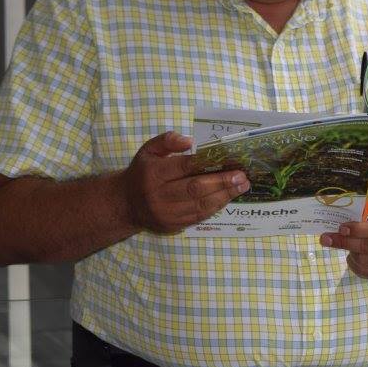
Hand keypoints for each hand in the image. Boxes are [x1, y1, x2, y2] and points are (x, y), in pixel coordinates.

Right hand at [122, 131, 248, 232]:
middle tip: (241, 176)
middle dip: (221, 182)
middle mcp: (159, 195)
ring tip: (241, 186)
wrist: (126, 204)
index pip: (183, 166)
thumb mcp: (148, 150)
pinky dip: (215, 207)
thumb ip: (167, 141)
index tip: (227, 159)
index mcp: (153, 173)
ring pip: (200, 205)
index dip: (206, 163)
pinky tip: (227, 197)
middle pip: (195, 189)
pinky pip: (198, 217)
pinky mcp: (173, 225)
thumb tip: (190, 141)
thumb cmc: (142, 173)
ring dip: (224, 196)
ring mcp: (166, 213)